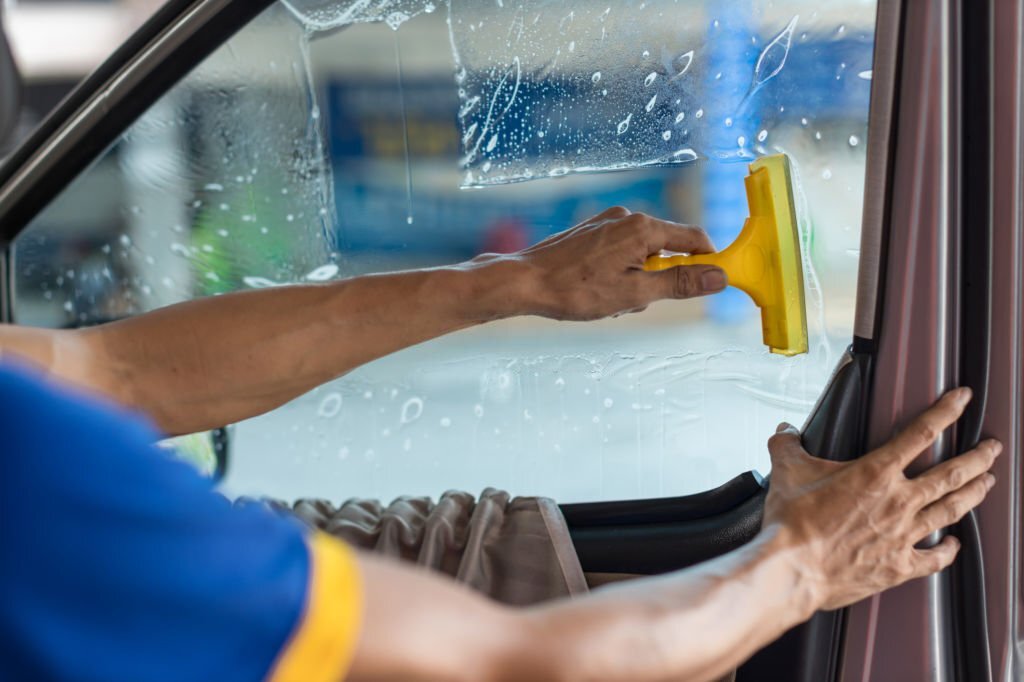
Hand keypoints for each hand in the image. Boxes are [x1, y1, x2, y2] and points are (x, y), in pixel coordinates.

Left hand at [504, 206, 727, 320]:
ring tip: (606, 300)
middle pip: (666, 249)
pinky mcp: (590, 232)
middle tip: (631, 302)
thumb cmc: (575, 290)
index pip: (694, 239)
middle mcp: (627, 217)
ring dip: (635, 281)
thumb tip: (718, 277)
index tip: (712, 283)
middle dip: (657, 280)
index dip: (708, 261)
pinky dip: (617, 274)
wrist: (523, 282)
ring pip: (640, 255)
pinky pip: (619, 253)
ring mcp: (606, 222)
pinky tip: (595, 290)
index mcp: (643, 228)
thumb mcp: (635, 293)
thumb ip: (679, 283)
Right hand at [764, 388, 1000, 610]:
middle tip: (992, 448)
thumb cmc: (792, 523)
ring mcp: (903, 536)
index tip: (962, 399)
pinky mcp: (898, 566)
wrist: (793, 570)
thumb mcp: (785, 471)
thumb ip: (787, 445)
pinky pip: (934, 558)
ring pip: (951, 510)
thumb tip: (784, 431)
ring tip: (987, 483)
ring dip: (974, 494)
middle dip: (978, 458)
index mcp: (874, 473)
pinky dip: (948, 550)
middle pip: (952, 474)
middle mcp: (897, 502)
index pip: (921, 433)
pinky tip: (954, 545)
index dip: (946, 411)